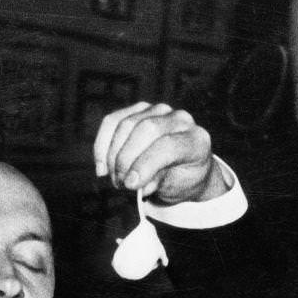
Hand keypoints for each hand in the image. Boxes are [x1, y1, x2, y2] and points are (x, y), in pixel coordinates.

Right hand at [92, 102, 228, 207]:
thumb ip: (159, 182)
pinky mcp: (139, 109)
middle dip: (126, 160)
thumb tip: (135, 182)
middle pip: (145, 130)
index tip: (131, 184)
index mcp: (195, 140)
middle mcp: (180, 119)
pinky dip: (102, 144)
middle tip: (120, 184)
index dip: (145, 164)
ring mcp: (159, 111)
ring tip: (115, 179)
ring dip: (113, 156)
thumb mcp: (177, 187)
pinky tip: (101, 166)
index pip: (168, 145)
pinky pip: (113, 121)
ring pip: (126, 125)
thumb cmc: (181, 180)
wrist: (184, 169)